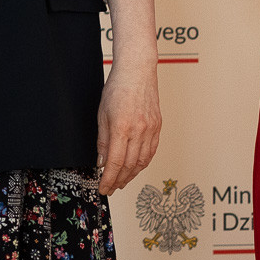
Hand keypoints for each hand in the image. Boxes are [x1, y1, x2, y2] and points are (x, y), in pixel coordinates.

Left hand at [96, 61, 160, 194]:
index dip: (108, 179)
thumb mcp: (102, 115)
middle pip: (129, 165)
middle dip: (119, 180)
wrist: (137, 71)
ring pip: (142, 161)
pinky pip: (151, 151)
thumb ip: (102, 141)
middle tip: (111, 187)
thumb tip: (101, 162)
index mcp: (122, 127)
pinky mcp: (158, 126)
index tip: (103, 188)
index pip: (115, 163)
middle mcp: (139, 130)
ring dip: (131, 175)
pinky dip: (143, 163)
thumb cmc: (118, 88)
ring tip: (122, 181)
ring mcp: (151, 129)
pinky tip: (136, 167)